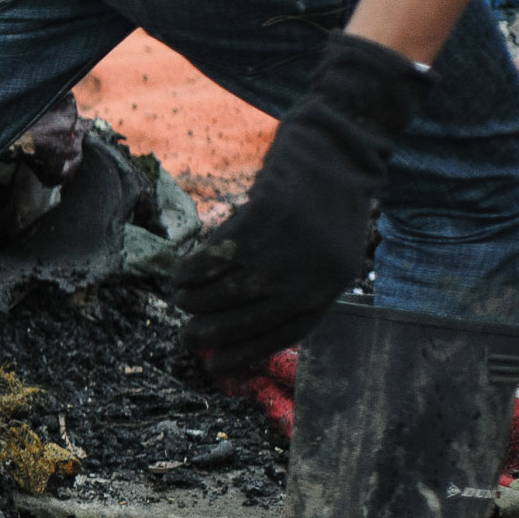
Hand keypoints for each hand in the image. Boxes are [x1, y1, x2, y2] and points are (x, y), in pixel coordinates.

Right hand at [174, 32, 426, 372]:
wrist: (338, 153)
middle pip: (245, 319)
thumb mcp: (328, 255)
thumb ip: (297, 286)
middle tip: (186, 339)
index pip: (280, 335)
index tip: (215, 364)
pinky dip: (190, 269)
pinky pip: (212, 257)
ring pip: (222, 291)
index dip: (243, 353)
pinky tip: (182, 273)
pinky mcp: (260, 221)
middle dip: (208, 333)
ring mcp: (283, 249)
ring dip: (193, 301)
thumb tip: (243, 322)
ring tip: (181, 299)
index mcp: (328, 290)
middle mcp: (306, 276)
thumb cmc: (330, 206)